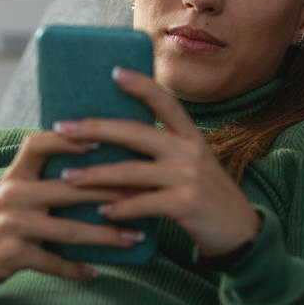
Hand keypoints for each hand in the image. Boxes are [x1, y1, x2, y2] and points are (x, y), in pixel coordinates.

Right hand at [0, 130, 148, 283]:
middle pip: (69, 189)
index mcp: (15, 175)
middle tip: (143, 192)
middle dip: (109, 192)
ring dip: (105, 235)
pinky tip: (95, 272)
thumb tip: (88, 153)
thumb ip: (40, 172)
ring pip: (69, 230)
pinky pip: (53, 263)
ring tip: (134, 237)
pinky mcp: (15, 255)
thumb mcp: (11, 185)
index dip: (67, 141)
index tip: (99, 141)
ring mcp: (15, 226)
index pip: (38, 146)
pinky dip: (75, 269)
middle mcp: (14, 196)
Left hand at [52, 67, 261, 257]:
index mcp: (189, 136)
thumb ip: (162, 153)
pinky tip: (101, 212)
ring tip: (68, 177)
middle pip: (134, 132)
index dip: (140, 85)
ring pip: (130, 171)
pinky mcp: (186, 204)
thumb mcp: (190, 165)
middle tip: (62, 129)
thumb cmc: (206, 196)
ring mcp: (188, 176)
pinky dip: (118, 208)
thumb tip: (115, 145)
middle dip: (94, 128)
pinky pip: (142, 203)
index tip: (113, 72)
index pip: (164, 102)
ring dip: (94, 175)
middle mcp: (189, 150)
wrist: (241, 232)